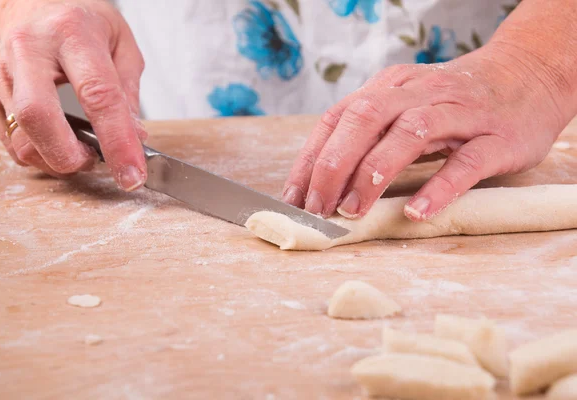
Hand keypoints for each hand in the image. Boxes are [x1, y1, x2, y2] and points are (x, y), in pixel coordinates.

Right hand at [0, 0, 146, 190]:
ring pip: (21, 137)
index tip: (132, 174)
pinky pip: (11, 142)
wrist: (38, 3)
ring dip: (56, 160)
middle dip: (71, 156)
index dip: (117, 141)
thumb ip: (129, 92)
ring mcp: (3, 72)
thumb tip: (134, 138)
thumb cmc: (84, 22)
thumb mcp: (122, 45)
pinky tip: (59, 144)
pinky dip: (40, 155)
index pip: (97, 95)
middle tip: (96, 162)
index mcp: (72, 33)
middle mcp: (29, 50)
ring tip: (81, 151)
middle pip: (39, 117)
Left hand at [283, 44, 570, 220]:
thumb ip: (366, 138)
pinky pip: (465, 162)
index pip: (337, 118)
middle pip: (365, 118)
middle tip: (318, 210)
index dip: (310, 160)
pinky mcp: (494, 137)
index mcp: (389, 87)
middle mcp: (418, 92)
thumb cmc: (451, 107)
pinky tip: (416, 211)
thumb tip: (317, 184)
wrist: (526, 79)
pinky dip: (438, 187)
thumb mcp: (403, 109)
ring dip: (374, 172)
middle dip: (333, 166)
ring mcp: (459, 112)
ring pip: (409, 134)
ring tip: (353, 210)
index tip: (294, 200)